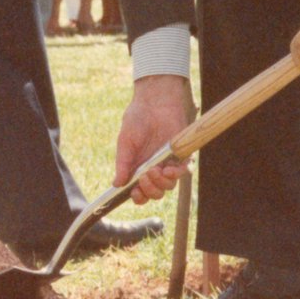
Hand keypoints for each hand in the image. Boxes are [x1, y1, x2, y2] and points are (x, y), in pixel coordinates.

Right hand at [113, 74, 189, 203]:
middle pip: (155, 193)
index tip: (133, 193)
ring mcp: (167, 162)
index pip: (139, 192)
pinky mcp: (181, 154)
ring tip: (153, 170)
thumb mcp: (125, 141)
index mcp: (138, 168)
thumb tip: (116, 184)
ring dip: (160, 184)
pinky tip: (167, 169)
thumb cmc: (137, 119)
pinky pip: (183, 172)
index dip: (138, 197)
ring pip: (168, 186)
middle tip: (143, 178)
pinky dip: (176, 175)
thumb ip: (123, 163)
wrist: (154, 101)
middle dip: (149, 191)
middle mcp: (153, 169)